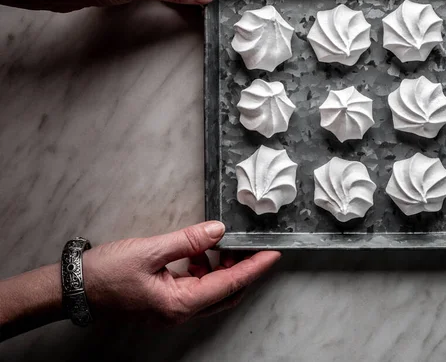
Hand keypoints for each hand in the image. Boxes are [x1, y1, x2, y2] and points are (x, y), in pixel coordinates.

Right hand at [82, 221, 279, 324]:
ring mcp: (173, 309)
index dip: (254, 268)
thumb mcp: (149, 250)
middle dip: (242, 269)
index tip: (273, 254)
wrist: (74, 288)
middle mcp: (180, 312)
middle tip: (249, 245)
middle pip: (226, 293)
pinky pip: (196, 287)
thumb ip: (187, 241)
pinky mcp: (165, 301)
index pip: (229, 284)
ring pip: (212, 291)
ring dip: (222, 268)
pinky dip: (204, 269)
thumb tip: (218, 231)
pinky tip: (197, 252)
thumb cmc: (106, 273)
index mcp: (179, 303)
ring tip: (220, 244)